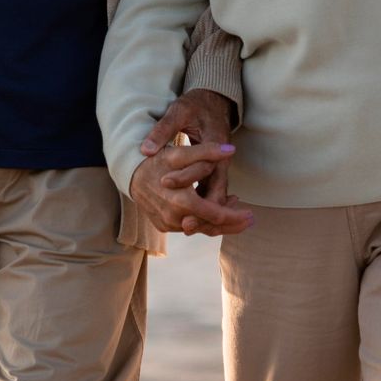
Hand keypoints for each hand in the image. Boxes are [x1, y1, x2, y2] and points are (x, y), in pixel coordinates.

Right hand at [130, 142, 252, 236]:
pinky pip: (188, 227)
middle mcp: (174, 218)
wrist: (129, 172)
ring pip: (199, 229)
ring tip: (234, 212)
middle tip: (249, 219)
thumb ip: (206, 151)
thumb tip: (231, 150)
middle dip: (231, 223)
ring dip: (218, 222)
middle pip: (210, 227)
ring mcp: (167, 224)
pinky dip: (202, 221)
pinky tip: (213, 210)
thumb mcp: (179, 153)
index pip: (215, 215)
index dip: (235, 216)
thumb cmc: (156, 161)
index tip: (251, 214)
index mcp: (181, 202)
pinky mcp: (163, 225)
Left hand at [138, 88, 245, 235]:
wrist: (214, 101)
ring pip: (216, 195)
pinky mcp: (215, 170)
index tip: (169, 189)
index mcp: (217, 144)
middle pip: (217, 192)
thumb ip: (163, 130)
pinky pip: (212, 192)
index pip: (207, 170)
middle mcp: (222, 159)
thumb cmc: (196, 105)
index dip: (189, 181)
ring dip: (204, 212)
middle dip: (203, 210)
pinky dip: (204, 205)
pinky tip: (190, 216)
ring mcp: (220, 166)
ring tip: (185, 227)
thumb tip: (145, 150)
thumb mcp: (179, 111)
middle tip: (184, 225)